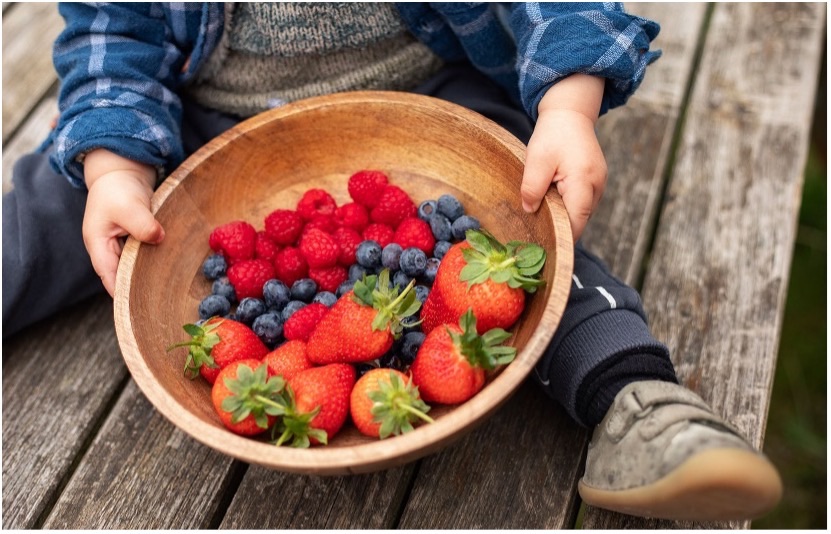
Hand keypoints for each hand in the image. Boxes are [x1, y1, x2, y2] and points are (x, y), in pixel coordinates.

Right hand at [82, 150, 163, 295]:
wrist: (122, 172)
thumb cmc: (117, 188)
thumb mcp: (128, 205)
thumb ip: (141, 223)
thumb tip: (158, 237)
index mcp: (98, 246)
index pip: (110, 278)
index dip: (124, 294)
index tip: (142, 307)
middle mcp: (109, 251)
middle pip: (124, 278)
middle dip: (140, 290)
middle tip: (163, 305)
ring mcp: (123, 248)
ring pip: (136, 269)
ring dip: (150, 277)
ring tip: (171, 293)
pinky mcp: (138, 242)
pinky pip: (147, 258)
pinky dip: (157, 263)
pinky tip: (174, 271)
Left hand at [520, 75, 606, 241]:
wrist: (570, 114)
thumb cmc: (554, 134)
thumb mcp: (537, 160)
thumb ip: (532, 187)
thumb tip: (530, 211)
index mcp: (584, 182)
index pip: (576, 223)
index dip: (561, 237)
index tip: (543, 246)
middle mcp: (597, 187)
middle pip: (579, 220)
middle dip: (559, 227)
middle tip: (536, 233)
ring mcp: (598, 186)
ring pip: (580, 213)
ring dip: (562, 215)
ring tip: (542, 213)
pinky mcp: (595, 183)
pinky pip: (580, 203)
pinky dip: (566, 206)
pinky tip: (551, 200)